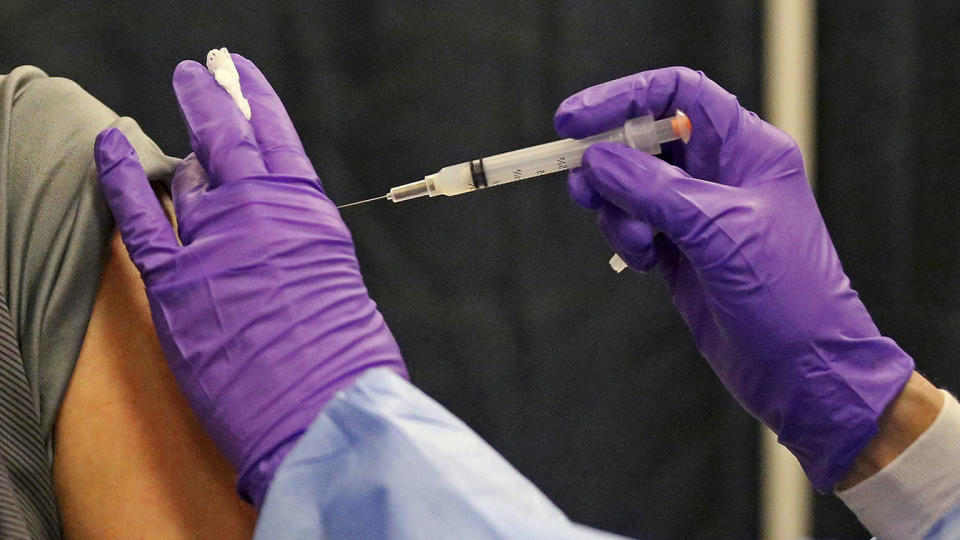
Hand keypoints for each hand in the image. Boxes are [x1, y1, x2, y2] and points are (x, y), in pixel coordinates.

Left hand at [94, 54, 405, 505]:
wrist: (323, 412)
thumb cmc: (347, 361)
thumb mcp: (341, 286)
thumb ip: (305, 253)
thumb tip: (278, 246)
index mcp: (310, 212)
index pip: (277, 137)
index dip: (255, 99)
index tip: (240, 74)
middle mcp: (261, 211)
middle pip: (228, 138)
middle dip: (211, 98)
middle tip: (200, 74)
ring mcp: (215, 241)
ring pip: (189, 176)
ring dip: (185, 152)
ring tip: (182, 129)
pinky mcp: (176, 282)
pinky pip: (138, 216)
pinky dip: (119, 177)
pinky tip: (107, 147)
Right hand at [555, 67, 913, 491]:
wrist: (804, 373)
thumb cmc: (786, 296)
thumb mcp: (718, 232)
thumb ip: (654, 189)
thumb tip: (597, 158)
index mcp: (747, 149)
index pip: (679, 94)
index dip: (624, 97)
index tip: (574, 120)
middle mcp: (722, 174)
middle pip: (645, 139)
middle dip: (608, 160)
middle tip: (581, 187)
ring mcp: (699, 214)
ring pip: (631, 186)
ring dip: (616, 209)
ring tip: (636, 245)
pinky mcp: (681, 251)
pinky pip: (633, 225)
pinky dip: (624, 237)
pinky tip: (644, 263)